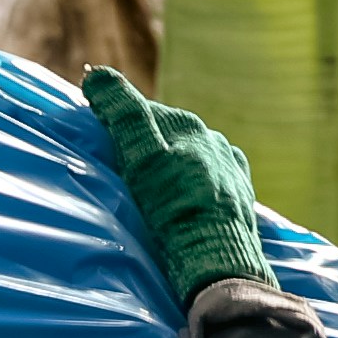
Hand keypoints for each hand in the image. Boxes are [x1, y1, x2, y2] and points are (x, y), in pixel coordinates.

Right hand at [82, 67, 277, 306]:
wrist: (219, 262)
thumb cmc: (174, 212)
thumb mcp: (141, 161)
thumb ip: (123, 116)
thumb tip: (97, 74)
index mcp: (187, 125)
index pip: (142, 112)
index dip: (117, 123)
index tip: (98, 141)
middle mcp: (213, 138)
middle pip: (168, 134)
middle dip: (145, 146)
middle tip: (123, 173)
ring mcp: (231, 165)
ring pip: (190, 156)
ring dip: (171, 166)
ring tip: (154, 193)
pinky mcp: (241, 193)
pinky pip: (211, 179)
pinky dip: (194, 184)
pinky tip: (186, 201)